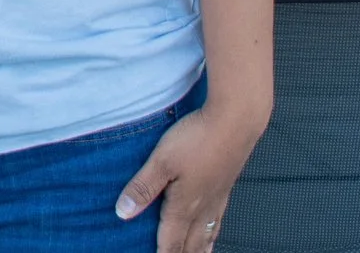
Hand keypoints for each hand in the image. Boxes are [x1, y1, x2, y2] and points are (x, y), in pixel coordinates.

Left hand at [115, 102, 263, 252]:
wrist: (236, 120)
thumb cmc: (199, 138)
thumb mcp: (161, 161)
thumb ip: (142, 188)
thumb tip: (123, 213)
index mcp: (184, 205)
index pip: (170, 241)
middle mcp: (203, 207)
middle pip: (190, 243)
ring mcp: (217, 197)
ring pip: (207, 234)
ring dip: (199, 250)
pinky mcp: (226, 185)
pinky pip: (218, 220)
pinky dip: (213, 233)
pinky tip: (213, 229)